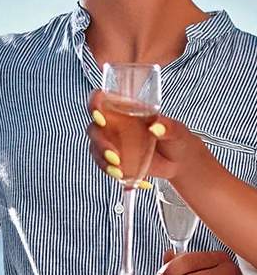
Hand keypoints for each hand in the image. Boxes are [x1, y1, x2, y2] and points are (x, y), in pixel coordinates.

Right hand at [87, 90, 206, 186]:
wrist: (179, 162)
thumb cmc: (176, 138)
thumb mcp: (177, 130)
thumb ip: (168, 127)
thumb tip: (157, 127)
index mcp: (127, 109)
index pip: (103, 100)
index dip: (95, 104)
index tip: (100, 115)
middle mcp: (115, 124)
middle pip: (95, 127)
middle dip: (100, 141)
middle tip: (113, 154)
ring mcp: (113, 142)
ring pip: (96, 147)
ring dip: (103, 159)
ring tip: (119, 169)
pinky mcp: (114, 159)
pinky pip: (103, 163)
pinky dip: (109, 170)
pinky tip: (121, 175)